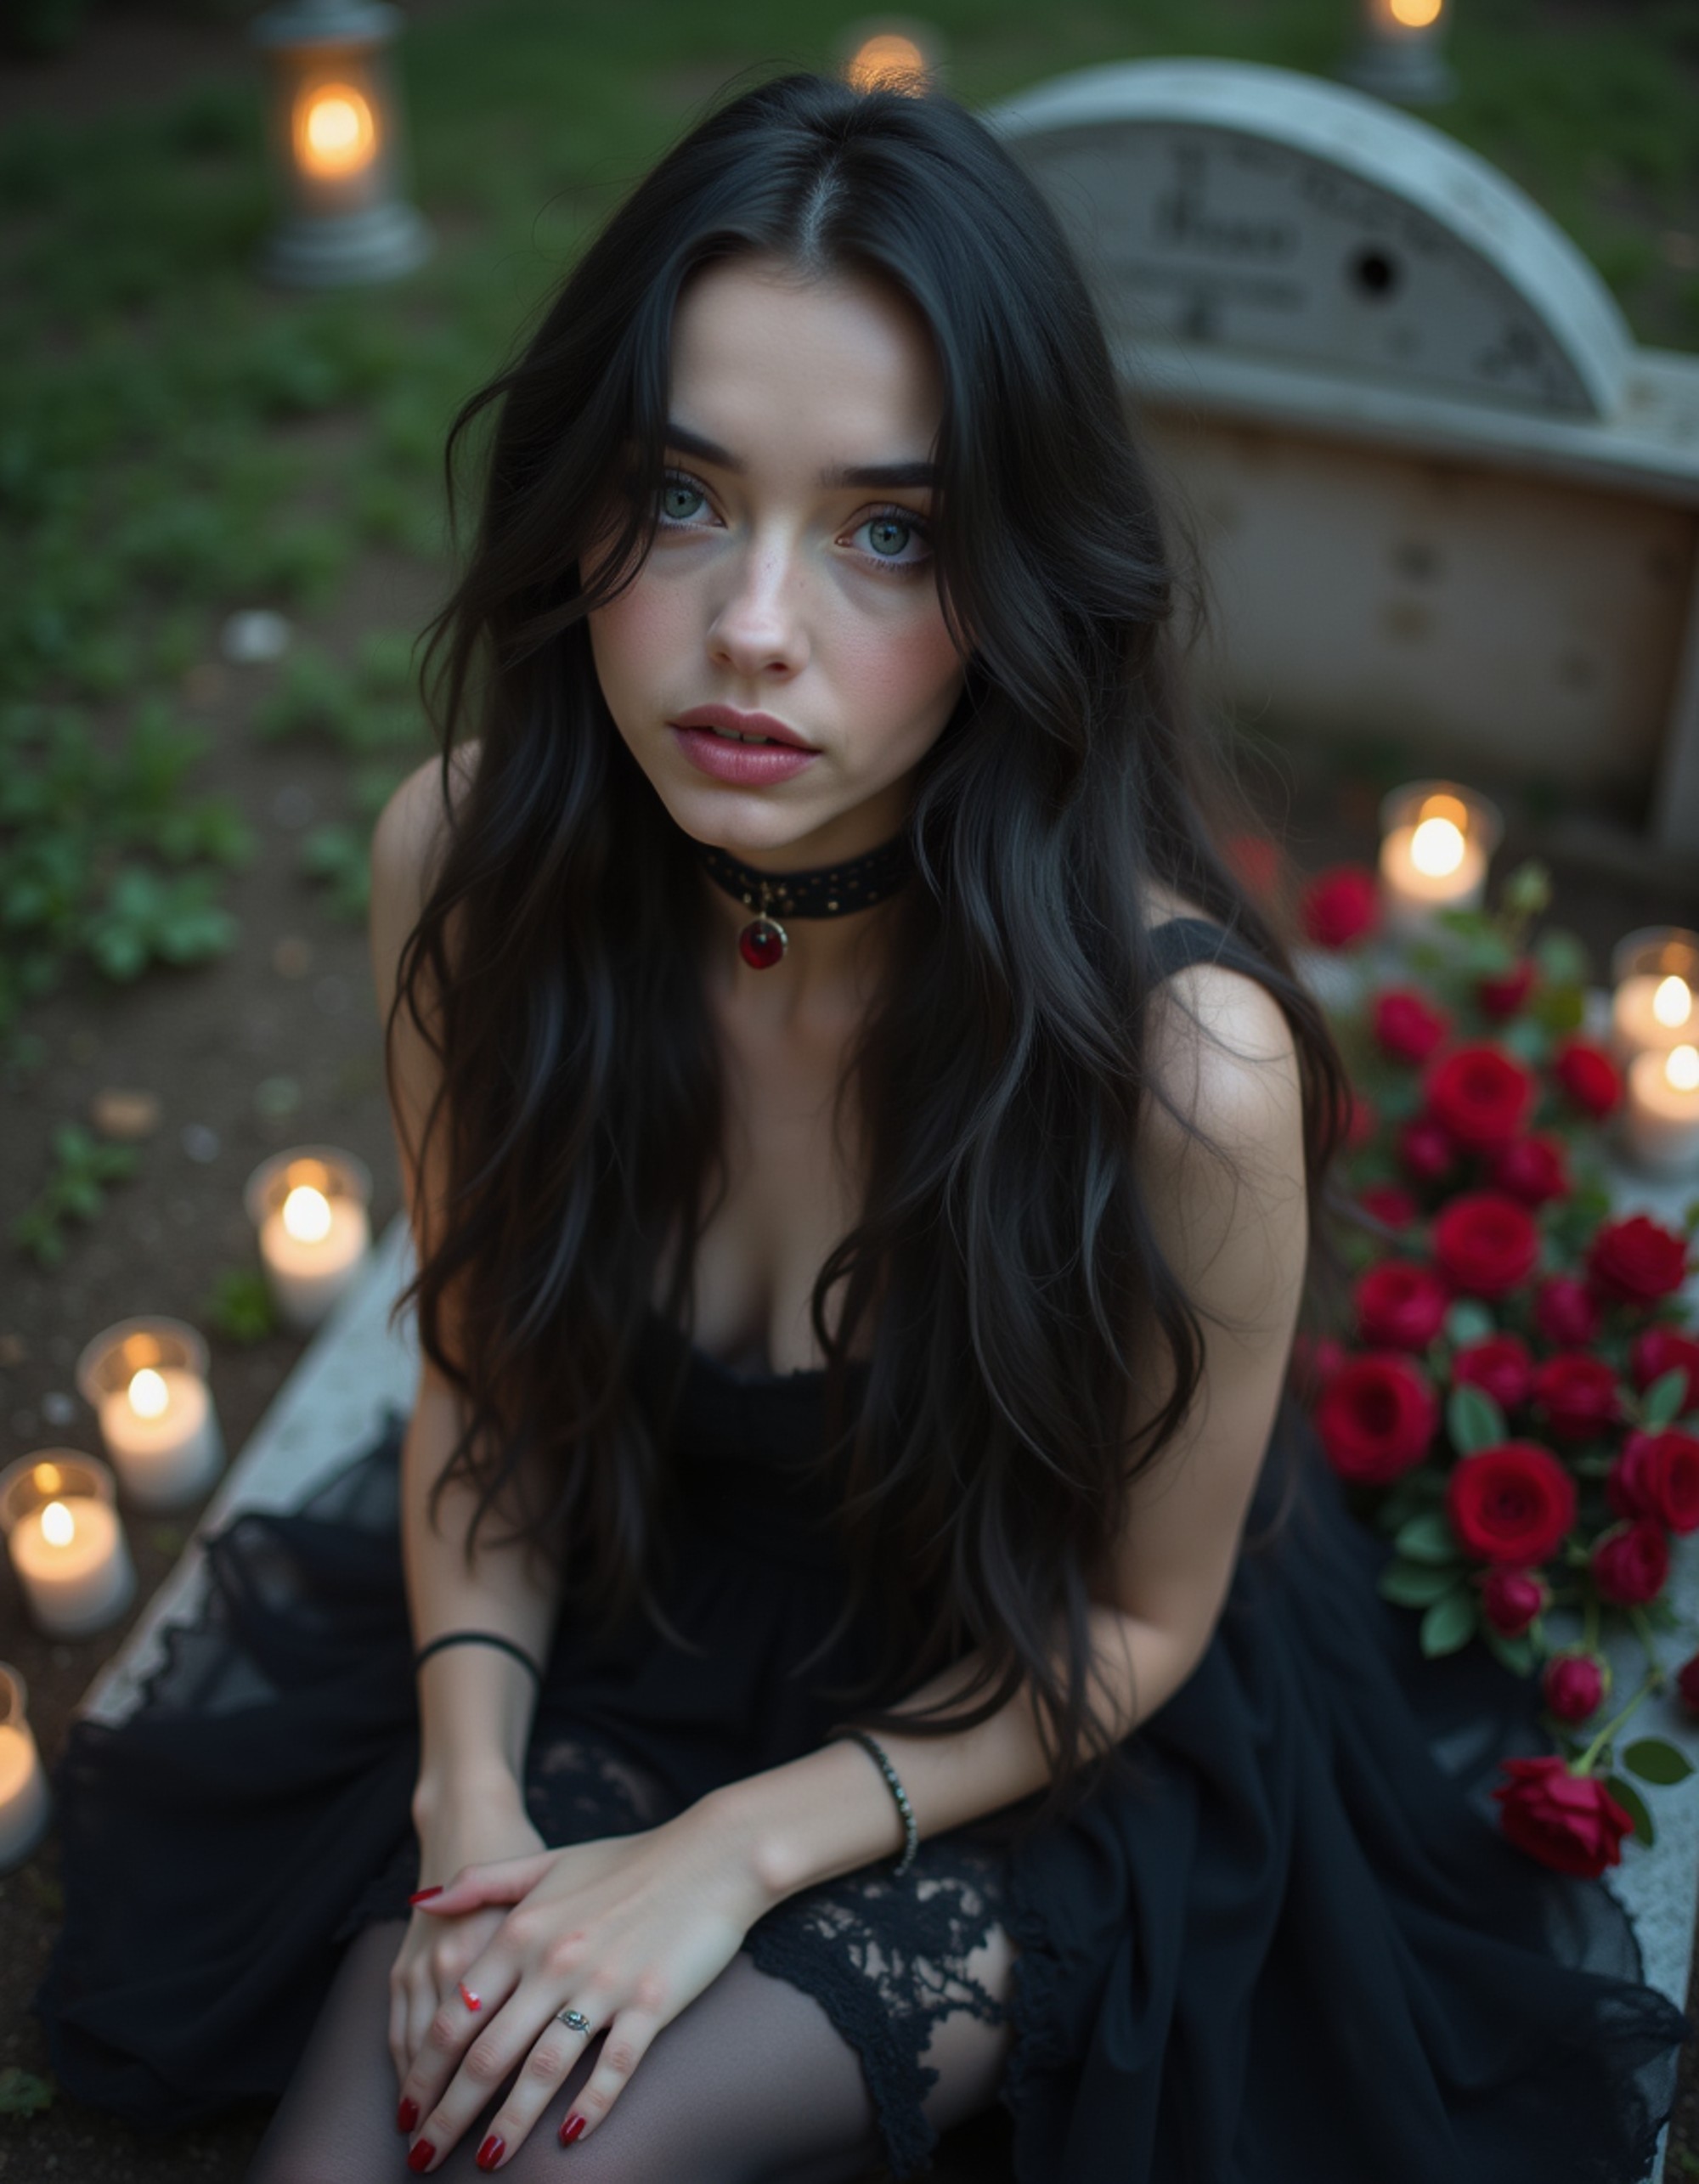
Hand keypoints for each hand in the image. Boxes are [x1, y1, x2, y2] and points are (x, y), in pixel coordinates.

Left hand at [395, 1797, 769, 2170]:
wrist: (711, 1854)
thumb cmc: (628, 1861)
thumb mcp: (548, 1861)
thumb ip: (480, 1881)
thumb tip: (419, 1902)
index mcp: (522, 1930)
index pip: (454, 2016)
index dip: (423, 2071)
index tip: (406, 2111)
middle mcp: (554, 1962)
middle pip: (486, 2055)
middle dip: (448, 2116)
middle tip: (423, 2159)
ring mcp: (603, 1985)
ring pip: (542, 2071)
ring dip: (508, 2125)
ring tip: (487, 2163)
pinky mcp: (650, 2003)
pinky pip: (613, 2067)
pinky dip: (592, 2105)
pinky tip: (572, 2136)